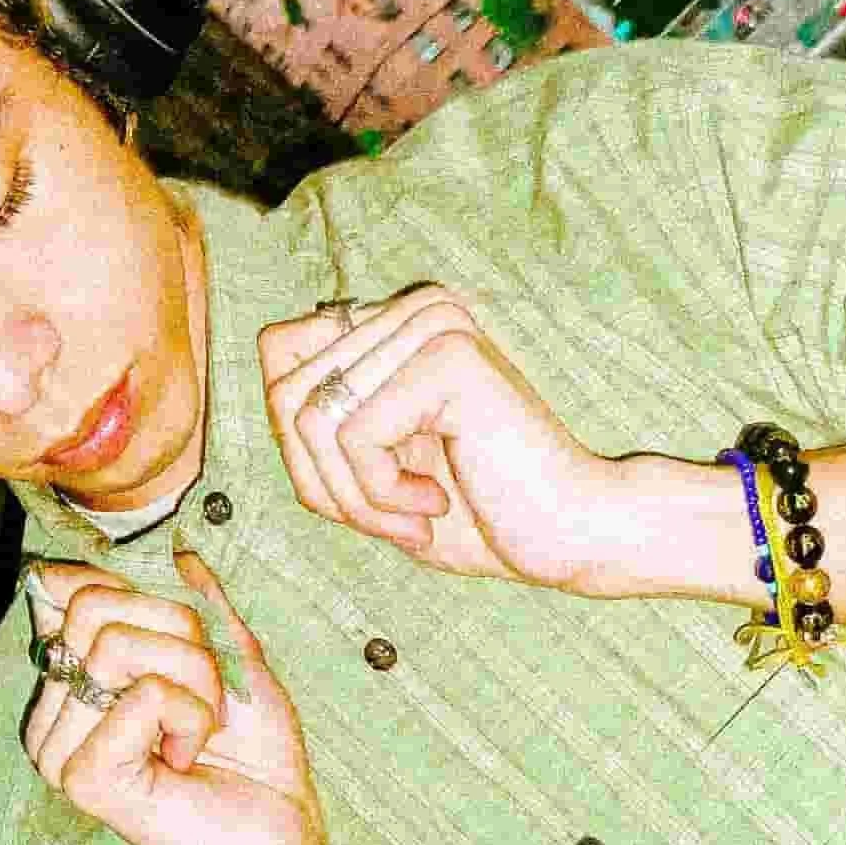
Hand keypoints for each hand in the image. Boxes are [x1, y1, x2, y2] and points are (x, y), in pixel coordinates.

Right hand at [19, 549, 331, 844]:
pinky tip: (188, 756)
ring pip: (116, 644)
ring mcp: (60, 748)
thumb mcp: (230, 654)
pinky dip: (190, 713)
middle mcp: (52, 713)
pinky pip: (142, 693)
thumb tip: (177, 553)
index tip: (191, 640)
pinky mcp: (84, 779)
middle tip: (207, 694)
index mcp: (72, 681)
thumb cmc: (256, 752)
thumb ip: (196, 603)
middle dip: (179, 634)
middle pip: (95, 606)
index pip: (70, 589)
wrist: (281, 830)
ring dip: (193, 678)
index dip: (140, 593)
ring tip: (203, 728)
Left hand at [259, 284, 608, 587]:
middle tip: (395, 519)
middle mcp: (415, 308)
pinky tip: (440, 501)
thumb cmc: (480, 514)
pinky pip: (352, 436)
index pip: (279, 355)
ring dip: (355, 496)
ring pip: (310, 419)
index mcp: (398, 324)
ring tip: (417, 515)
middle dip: (324, 481)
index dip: (298, 443)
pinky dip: (380, 493)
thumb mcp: (371, 473)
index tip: (359, 494)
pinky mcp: (446, 356)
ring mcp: (432, 324)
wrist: (571, 536)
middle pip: (285, 393)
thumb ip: (318, 428)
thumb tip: (274, 388)